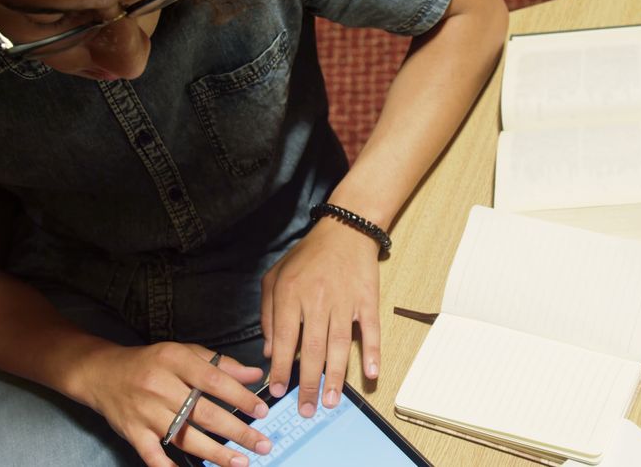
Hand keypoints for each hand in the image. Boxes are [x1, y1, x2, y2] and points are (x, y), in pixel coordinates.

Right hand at [80, 343, 271, 466]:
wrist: (102, 373)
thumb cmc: (151, 362)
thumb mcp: (185, 353)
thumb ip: (221, 364)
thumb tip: (254, 375)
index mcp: (175, 361)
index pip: (214, 380)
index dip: (240, 397)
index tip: (262, 411)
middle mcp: (160, 386)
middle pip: (204, 413)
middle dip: (237, 431)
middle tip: (262, 443)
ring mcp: (145, 412)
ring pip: (184, 436)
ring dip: (215, 453)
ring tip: (240, 462)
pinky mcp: (133, 432)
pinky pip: (153, 455)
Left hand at [260, 217, 380, 415]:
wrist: (346, 230)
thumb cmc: (307, 256)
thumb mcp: (275, 277)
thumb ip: (267, 313)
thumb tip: (268, 351)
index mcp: (291, 294)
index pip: (283, 339)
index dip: (280, 368)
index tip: (277, 392)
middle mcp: (317, 300)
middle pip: (311, 349)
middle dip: (308, 383)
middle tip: (306, 410)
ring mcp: (345, 301)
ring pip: (340, 345)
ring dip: (335, 376)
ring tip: (330, 401)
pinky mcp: (368, 301)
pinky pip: (371, 330)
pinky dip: (373, 353)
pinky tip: (371, 375)